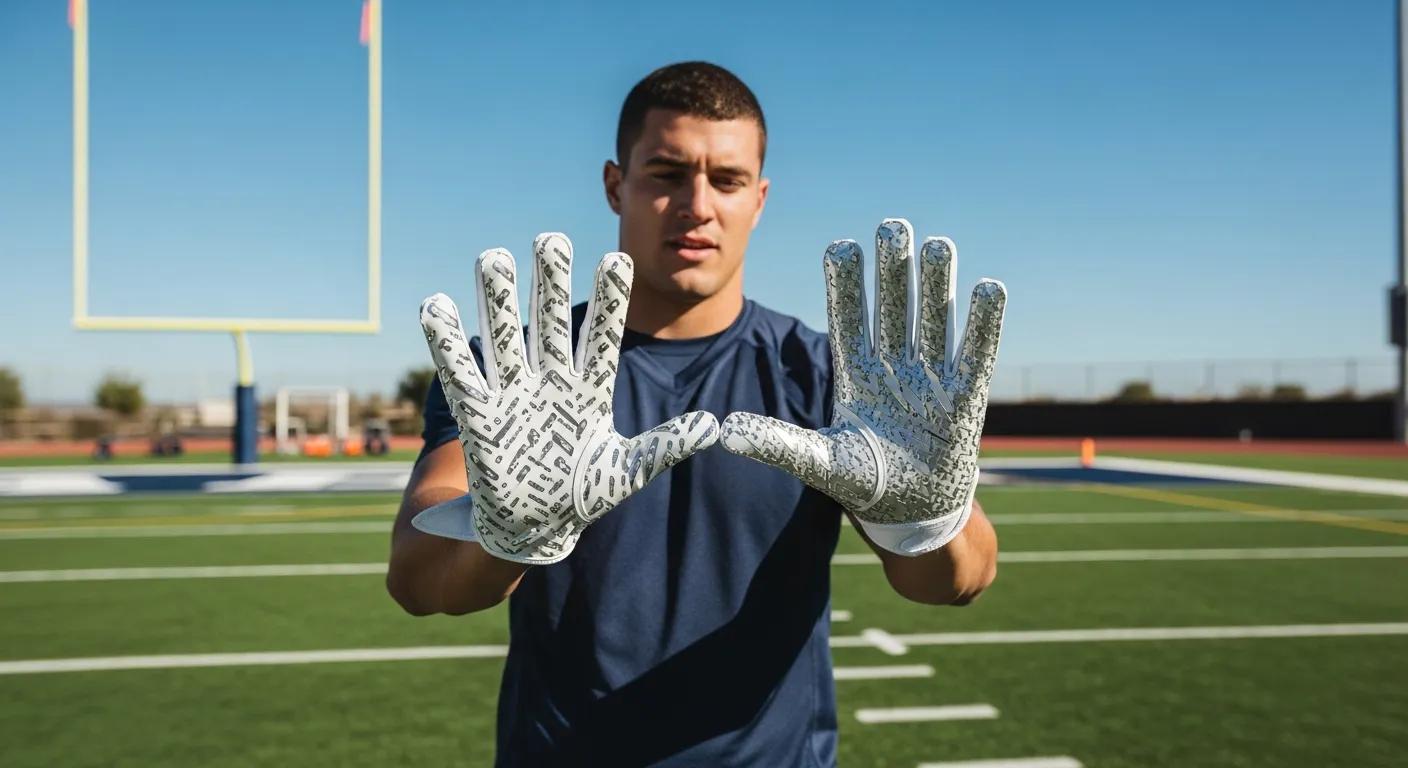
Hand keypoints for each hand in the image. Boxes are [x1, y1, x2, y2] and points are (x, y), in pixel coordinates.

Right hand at [413, 233, 719, 563]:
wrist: (534, 529)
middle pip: (550, 323)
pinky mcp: (479, 416)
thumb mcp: (630, 471)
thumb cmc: (583, 496)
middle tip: (550, 240)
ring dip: (498, 300)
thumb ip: (666, 445)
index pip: (602, 336)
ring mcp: (512, 394)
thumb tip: (712, 425)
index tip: (616, 259)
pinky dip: (446, 341)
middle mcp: (550, 381)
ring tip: (494, 257)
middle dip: (550, 284)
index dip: (609, 300)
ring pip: (504, 337)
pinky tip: (435, 305)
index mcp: (589, 389)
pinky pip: (459, 373)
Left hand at [720, 219, 1005, 555]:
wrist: (911, 514)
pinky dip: (983, 324)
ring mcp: (931, 380)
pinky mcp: (965, 400)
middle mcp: (894, 369)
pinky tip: (988, 288)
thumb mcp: (817, 462)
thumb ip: (777, 444)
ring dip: (936, 286)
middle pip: (893, 309)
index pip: (848, 322)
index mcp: (856, 376)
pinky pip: (976, 355)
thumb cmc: (864, 484)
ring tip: (937, 244)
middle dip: (893, 271)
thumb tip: (724, 431)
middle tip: (892, 226)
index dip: (846, 286)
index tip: (841, 246)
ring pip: (932, 322)